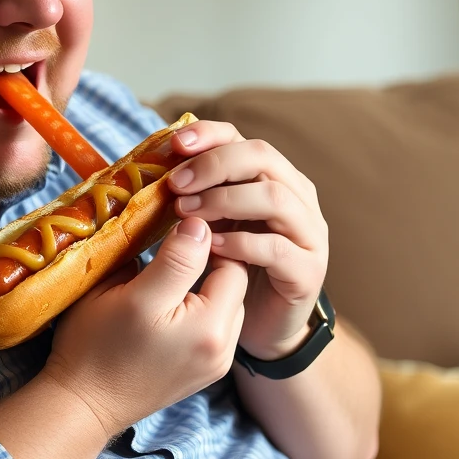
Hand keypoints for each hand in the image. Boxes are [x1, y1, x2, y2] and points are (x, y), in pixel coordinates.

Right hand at [41, 217, 247, 438]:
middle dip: (211, 257)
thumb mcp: (126, 291)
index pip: (229, 258)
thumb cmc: (93, 343)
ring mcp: (218, 363)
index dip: (207, 233)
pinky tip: (176, 298)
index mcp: (207, 326)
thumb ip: (171, 257)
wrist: (83, 404)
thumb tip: (199, 224)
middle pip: (235, 280)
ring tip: (176, 269)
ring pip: (230, 301)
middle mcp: (223, 348)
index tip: (179, 217)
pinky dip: (207, 305)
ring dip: (212, 282)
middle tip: (177, 239)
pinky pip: (222, 324)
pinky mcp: (210, 372)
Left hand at [165, 120, 327, 361]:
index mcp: (270, 175)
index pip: (241, 137)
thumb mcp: (209, 219)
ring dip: (225, 200)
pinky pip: (277, 247)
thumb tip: (149, 166)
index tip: (174, 144)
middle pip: (262, 157)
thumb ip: (192, 192)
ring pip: (275, 198)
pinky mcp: (308, 270)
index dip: (208, 134)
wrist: (261, 324)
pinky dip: (241, 243)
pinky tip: (211, 247)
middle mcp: (296, 195)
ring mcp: (308, 232)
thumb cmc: (229, 263)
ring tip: (188, 213)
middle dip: (214, 164)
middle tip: (176, 184)